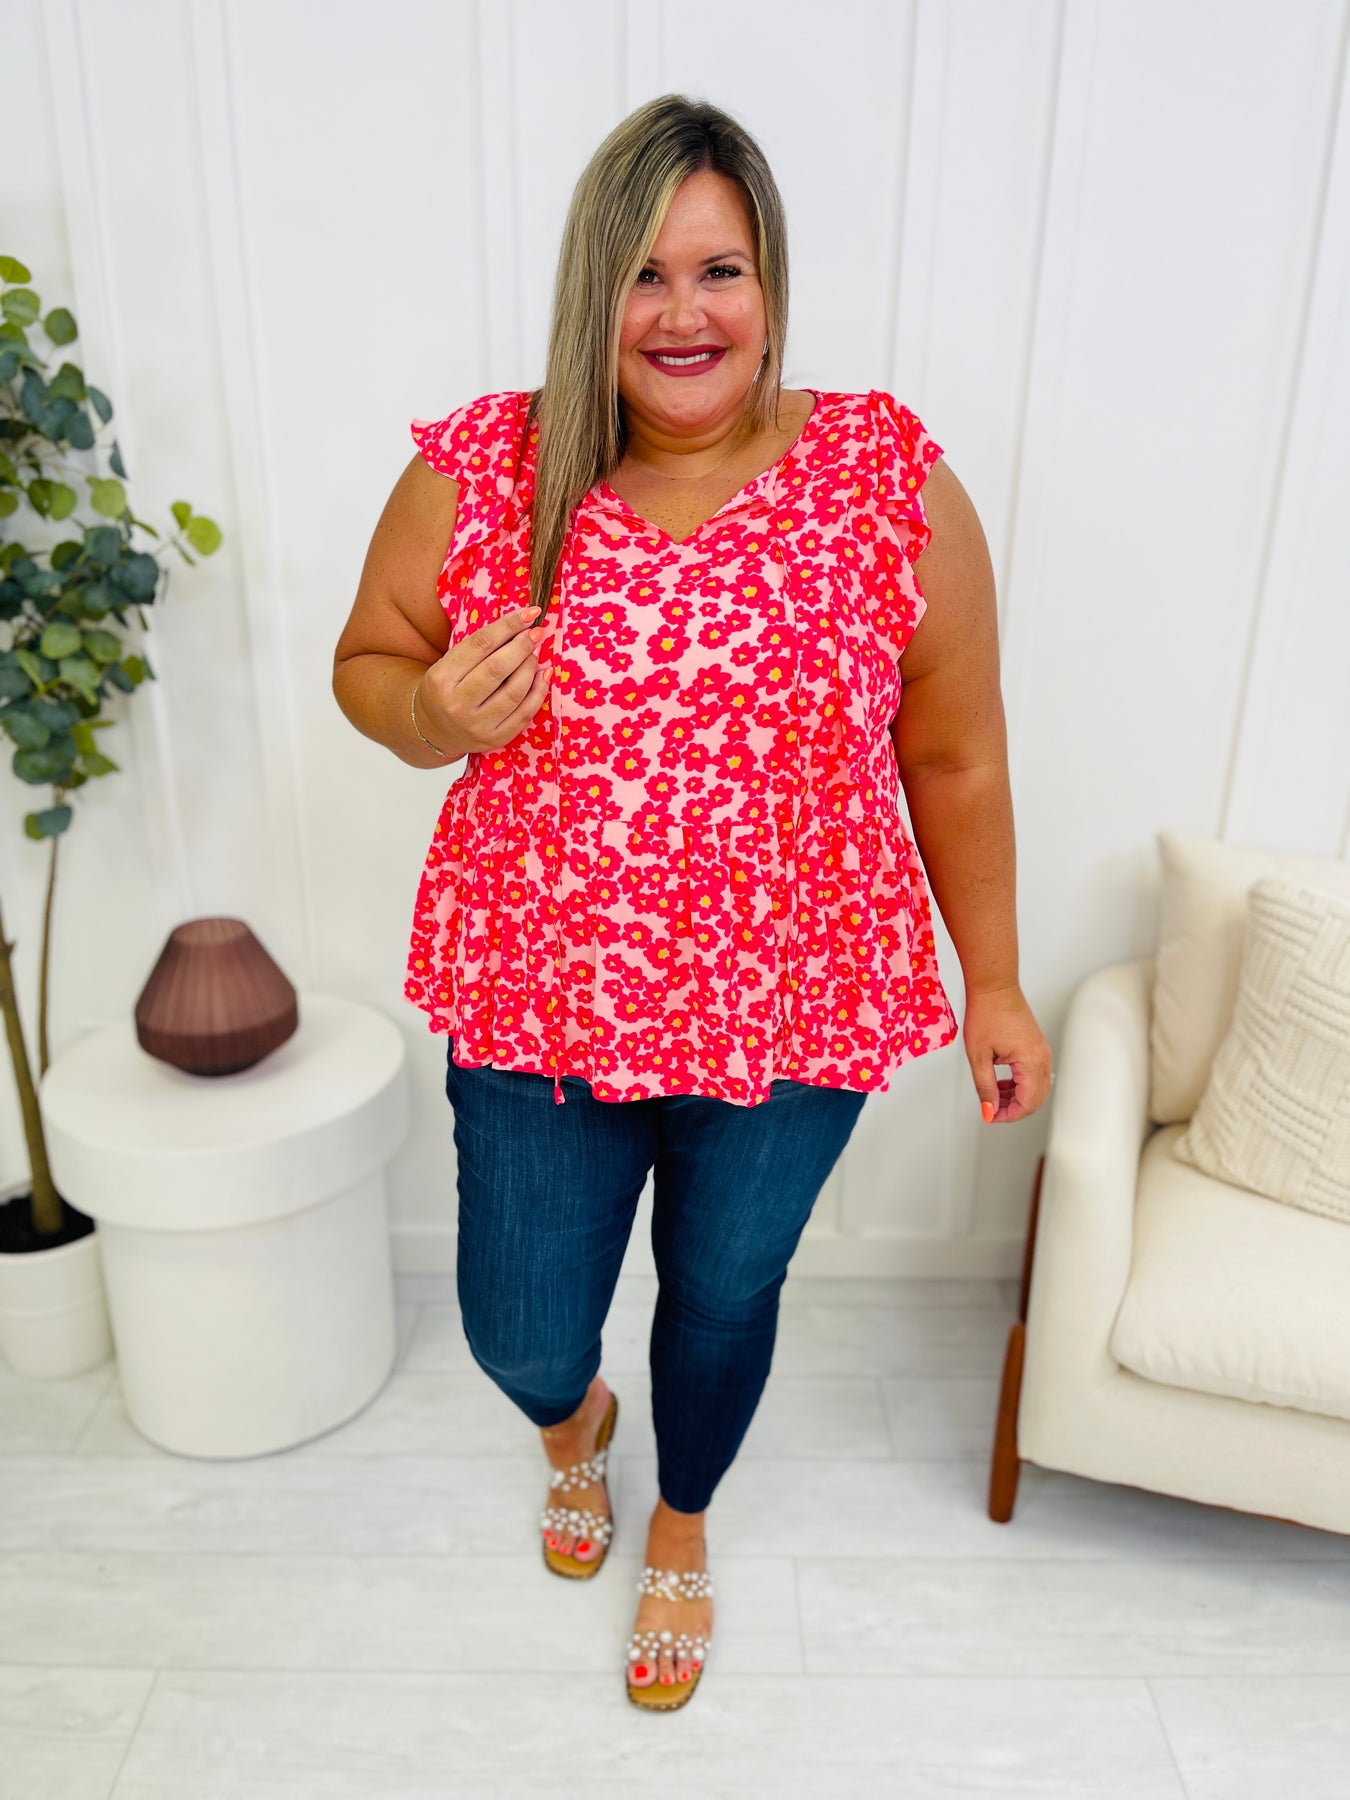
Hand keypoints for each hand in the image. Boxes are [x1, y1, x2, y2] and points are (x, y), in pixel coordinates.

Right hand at [416, 604, 551, 758]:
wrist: (433, 730)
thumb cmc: (446, 689)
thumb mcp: (448, 664)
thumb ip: (478, 648)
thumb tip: (521, 626)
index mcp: (442, 678)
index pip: (480, 644)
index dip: (508, 625)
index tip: (529, 614)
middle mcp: (457, 704)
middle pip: (498, 668)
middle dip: (523, 646)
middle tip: (537, 633)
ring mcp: (476, 725)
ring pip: (514, 691)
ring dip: (531, 667)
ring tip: (536, 654)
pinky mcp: (494, 739)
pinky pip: (524, 714)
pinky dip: (539, 691)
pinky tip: (543, 675)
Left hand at [962, 982, 1052, 1122]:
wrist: (994, 987)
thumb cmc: (986, 1013)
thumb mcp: (979, 1056)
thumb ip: (985, 1087)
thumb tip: (989, 1112)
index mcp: (1031, 1061)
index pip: (1028, 1103)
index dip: (1008, 1116)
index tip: (989, 1116)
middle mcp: (1043, 1058)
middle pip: (1036, 1099)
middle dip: (1013, 1109)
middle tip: (990, 1108)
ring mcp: (1042, 1051)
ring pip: (1037, 1088)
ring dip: (1016, 1097)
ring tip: (993, 1094)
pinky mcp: (1038, 1047)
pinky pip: (1035, 1075)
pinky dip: (1020, 1084)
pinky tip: (1001, 1082)